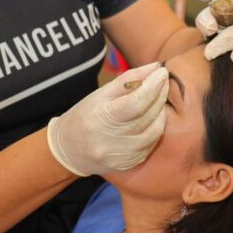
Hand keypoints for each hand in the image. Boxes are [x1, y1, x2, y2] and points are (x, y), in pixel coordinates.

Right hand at [47, 62, 169, 176]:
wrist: (68, 150)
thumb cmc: (84, 116)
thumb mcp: (101, 94)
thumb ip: (128, 80)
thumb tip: (154, 67)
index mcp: (100, 119)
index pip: (135, 102)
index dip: (152, 86)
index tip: (162, 72)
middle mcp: (111, 141)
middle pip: (146, 116)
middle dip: (159, 95)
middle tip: (164, 81)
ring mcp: (120, 156)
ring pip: (153, 132)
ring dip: (161, 113)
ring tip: (159, 98)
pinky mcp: (128, 165)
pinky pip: (150, 145)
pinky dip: (155, 129)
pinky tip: (153, 118)